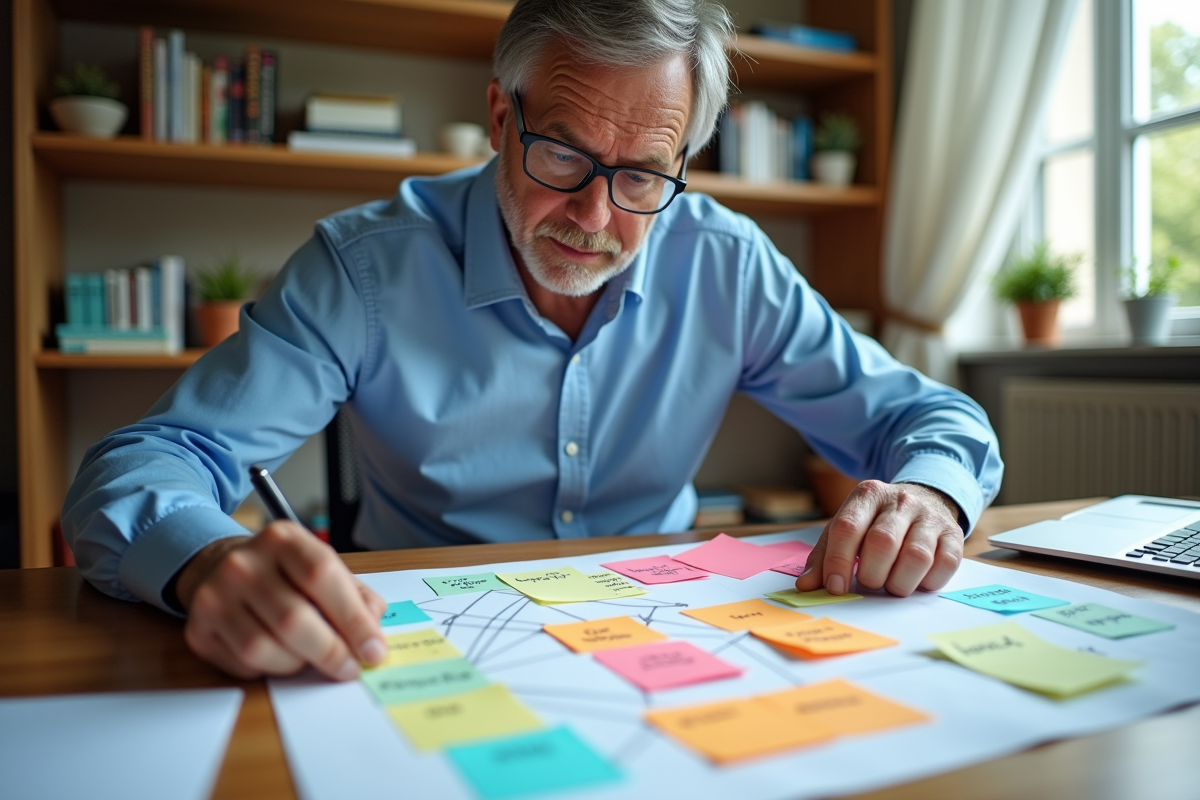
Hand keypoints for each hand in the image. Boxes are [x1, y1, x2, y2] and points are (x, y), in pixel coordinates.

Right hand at [175, 522, 388, 680]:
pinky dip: (270, 670)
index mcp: (283, 539)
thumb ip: (355, 596)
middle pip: (293, 619)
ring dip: (298, 663)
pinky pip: (242, 665)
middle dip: (331, 652)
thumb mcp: (321, 567)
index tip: (373, 650)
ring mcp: (214, 596)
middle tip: (350, 668)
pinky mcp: (198, 629)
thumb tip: (373, 635)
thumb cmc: (283, 572)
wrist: (220, 567)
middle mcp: (243, 563)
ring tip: (312, 658)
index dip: (353, 619)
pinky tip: (279, 656)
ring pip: (263, 649)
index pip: (322, 576)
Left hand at [795, 481, 962, 596]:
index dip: (838, 562)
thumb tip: (806, 586)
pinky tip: (916, 580)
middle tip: (869, 583)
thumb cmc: (877, 521)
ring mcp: (930, 516)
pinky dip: (927, 582)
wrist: (926, 498)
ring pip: (916, 556)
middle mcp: (900, 500)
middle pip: (882, 543)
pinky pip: (945, 565)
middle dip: (871, 575)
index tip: (836, 587)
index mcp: (867, 494)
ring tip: (891, 584)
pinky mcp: (954, 534)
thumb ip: (824, 555)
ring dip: (899, 582)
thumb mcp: (848, 527)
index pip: (847, 528)